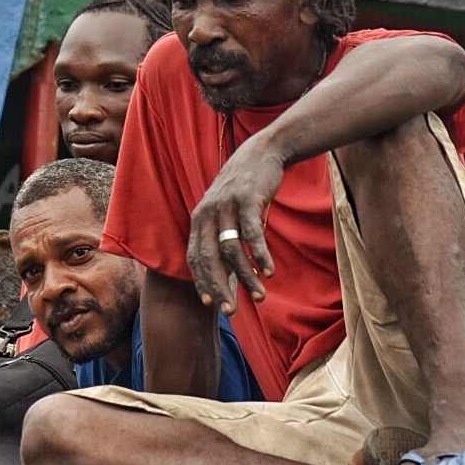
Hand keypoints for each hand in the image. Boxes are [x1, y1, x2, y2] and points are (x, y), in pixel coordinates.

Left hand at [187, 132, 283, 314]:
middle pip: (210, 259)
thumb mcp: (226, 213)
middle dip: (220, 288)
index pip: (195, 258)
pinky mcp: (248, 200)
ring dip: (246, 277)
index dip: (202, 282)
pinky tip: (269, 272)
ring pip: (232, 251)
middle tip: (231, 311)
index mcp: (199, 219)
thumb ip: (222, 240)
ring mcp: (227, 206)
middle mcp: (208, 213)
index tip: (211, 303)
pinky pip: (252, 234)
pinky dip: (261, 255)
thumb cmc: (243, 190)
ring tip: (260, 296)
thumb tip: (226, 276)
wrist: (261, 153)